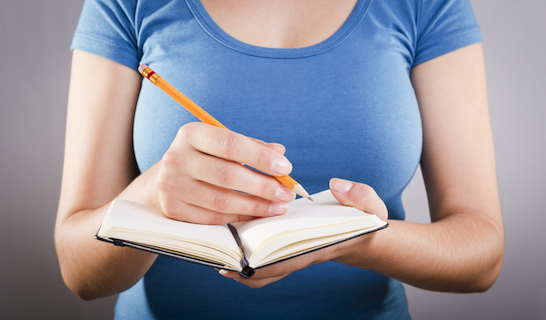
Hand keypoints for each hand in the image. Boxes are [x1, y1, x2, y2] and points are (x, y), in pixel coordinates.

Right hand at [155, 122, 295, 224]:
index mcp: (191, 134)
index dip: (260, 157)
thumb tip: (279, 153)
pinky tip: (258, 214)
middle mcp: (176, 158)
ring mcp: (171, 186)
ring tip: (279, 206)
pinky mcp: (173, 209)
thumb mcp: (221, 144)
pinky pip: (213, 217)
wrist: (166, 177)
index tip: (285, 167)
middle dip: (263, 186)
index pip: (230, 144)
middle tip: (286, 193)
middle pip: (227, 175)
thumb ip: (250, 146)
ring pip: (221, 200)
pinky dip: (240, 216)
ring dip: (256, 206)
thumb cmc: (204, 157)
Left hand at [219, 178, 387, 287]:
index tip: (240, 265)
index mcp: (320, 246)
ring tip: (221, 257)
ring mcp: (296, 252)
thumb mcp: (371, 207)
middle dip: (246, 267)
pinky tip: (235, 247)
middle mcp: (304, 253)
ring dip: (244, 264)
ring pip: (266, 267)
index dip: (264, 265)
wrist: (365, 234)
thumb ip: (360, 196)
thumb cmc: (366, 221)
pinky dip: (251, 259)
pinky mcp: (291, 246)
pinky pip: (268, 259)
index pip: (289, 259)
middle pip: (271, 268)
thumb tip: (338, 185)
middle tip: (220, 261)